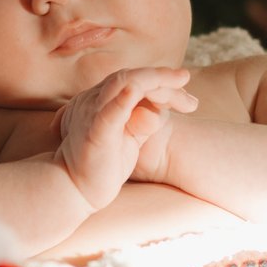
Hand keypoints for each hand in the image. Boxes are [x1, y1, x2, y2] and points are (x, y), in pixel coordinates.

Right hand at [54, 68, 195, 208]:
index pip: (135, 80)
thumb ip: (142, 122)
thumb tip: (158, 111)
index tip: (189, 102)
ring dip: (154, 80)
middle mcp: (94, 100)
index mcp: (101, 100)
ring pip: (122, 84)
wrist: (74, 190)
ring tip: (178, 80)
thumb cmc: (102, 165)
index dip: (165, 84)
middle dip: (166, 80)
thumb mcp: (128, 138)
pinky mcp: (95, 133)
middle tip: (192, 101)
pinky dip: (123, 100)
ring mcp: (92, 114)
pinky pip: (108, 112)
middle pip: (133, 77)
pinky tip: (137, 91)